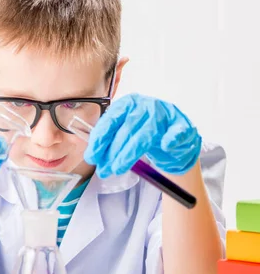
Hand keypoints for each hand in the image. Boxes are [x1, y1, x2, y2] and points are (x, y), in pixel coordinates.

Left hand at [84, 94, 201, 177]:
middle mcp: (146, 106)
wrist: (175, 139)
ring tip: (118, 168)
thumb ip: (111, 139)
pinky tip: (165, 146)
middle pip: (126, 130)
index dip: (100, 140)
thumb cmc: (145, 134)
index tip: (92, 156)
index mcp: (129, 103)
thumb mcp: (125, 131)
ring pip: (145, 136)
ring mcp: (166, 115)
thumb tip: (92, 154)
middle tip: (103, 169)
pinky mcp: (182, 126)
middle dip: (112, 153)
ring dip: (130, 154)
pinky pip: (176, 132)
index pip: (111, 120)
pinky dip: (171, 139)